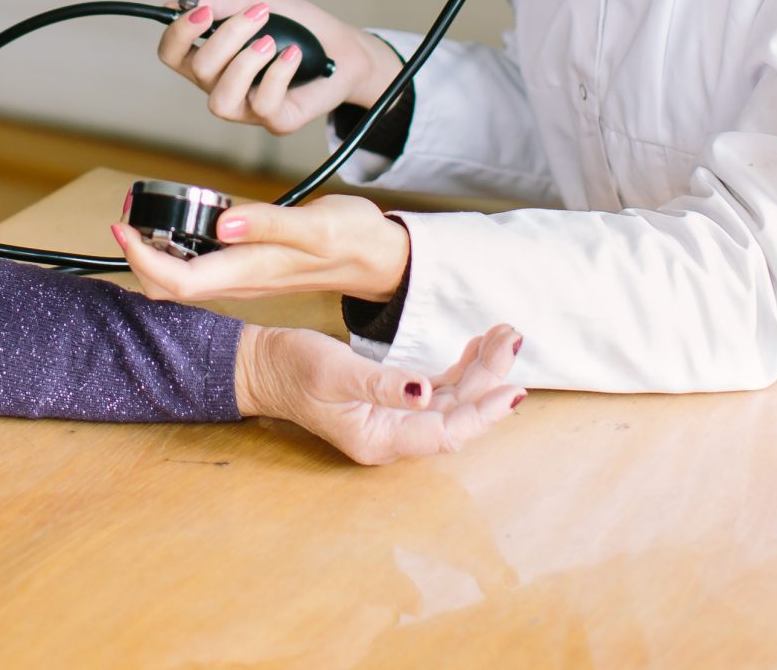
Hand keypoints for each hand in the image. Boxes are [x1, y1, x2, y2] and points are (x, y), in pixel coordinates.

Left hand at [111, 195, 410, 303]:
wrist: (379, 257)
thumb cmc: (351, 236)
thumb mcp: (315, 225)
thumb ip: (268, 223)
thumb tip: (221, 222)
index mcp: (250, 271)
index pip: (179, 282)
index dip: (143, 261)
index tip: (122, 230)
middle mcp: (241, 281)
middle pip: (171, 289)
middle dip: (138, 262)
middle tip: (123, 223)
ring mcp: (245, 278)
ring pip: (184, 283)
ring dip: (155, 259)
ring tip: (139, 225)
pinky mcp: (251, 269)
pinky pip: (202, 273)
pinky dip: (178, 255)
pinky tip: (177, 231)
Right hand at [154, 0, 401, 134]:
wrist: (343, 48)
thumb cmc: (298, 27)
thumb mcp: (259, 3)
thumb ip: (222, 5)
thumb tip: (180, 3)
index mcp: (211, 58)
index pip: (171, 54)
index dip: (178, 33)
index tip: (201, 11)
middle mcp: (221, 86)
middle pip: (198, 70)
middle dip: (227, 35)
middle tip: (259, 14)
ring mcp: (247, 108)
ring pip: (221, 99)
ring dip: (245, 62)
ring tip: (269, 41)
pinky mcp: (276, 121)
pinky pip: (263, 104)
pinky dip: (277, 73)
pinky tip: (292, 54)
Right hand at [234, 323, 525, 464]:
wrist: (263, 365)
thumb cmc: (291, 368)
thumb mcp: (334, 372)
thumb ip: (381, 384)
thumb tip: (425, 392)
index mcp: (381, 439)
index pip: (446, 433)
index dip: (483, 413)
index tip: (513, 388)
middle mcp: (394, 435)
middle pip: (456, 414)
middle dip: (488, 379)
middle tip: (512, 339)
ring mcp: (396, 418)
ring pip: (453, 400)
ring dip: (480, 370)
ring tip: (504, 335)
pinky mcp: (394, 399)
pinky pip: (439, 389)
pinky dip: (461, 368)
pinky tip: (477, 346)